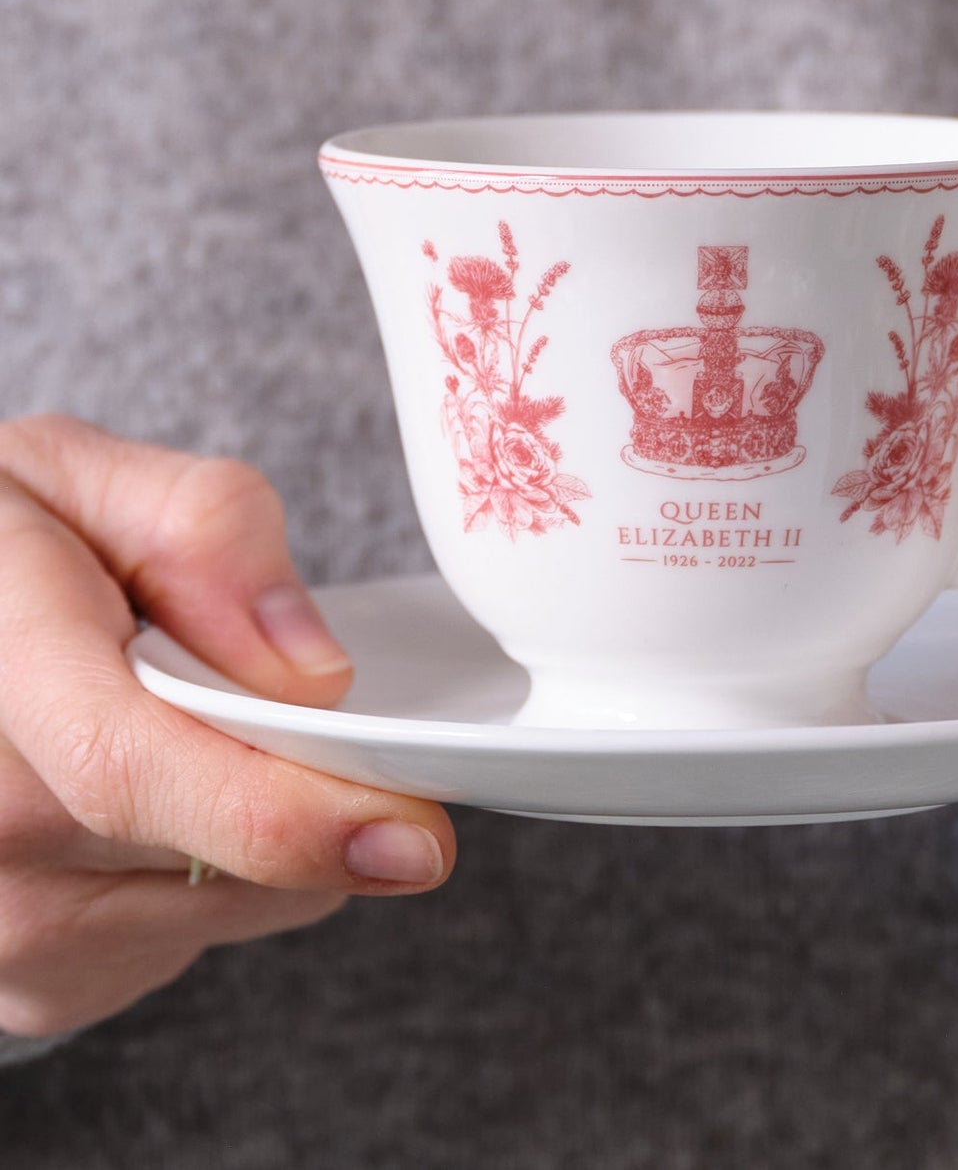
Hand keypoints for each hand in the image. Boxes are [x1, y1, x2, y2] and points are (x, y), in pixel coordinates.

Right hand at [0, 416, 455, 1037]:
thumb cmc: (5, 550)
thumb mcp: (85, 479)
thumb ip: (205, 536)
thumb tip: (313, 674)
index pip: (123, 767)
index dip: (277, 812)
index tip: (411, 831)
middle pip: (206, 848)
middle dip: (315, 787)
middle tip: (335, 716)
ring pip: (228, 904)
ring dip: (278, 828)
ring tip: (220, 733)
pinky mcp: (40, 981)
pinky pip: (197, 937)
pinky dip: (230, 875)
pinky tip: (184, 798)